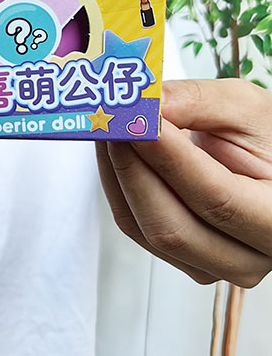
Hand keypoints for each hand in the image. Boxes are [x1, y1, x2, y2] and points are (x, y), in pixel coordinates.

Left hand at [97, 79, 271, 287]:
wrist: (262, 159)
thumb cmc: (263, 136)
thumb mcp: (243, 107)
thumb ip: (198, 100)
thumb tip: (149, 104)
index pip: (216, 200)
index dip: (169, 160)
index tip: (138, 123)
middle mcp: (248, 256)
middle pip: (172, 228)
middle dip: (132, 169)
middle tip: (112, 124)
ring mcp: (211, 264)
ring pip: (143, 228)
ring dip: (117, 174)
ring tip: (108, 129)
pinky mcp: (177, 253)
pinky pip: (132, 223)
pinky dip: (116, 182)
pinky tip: (114, 148)